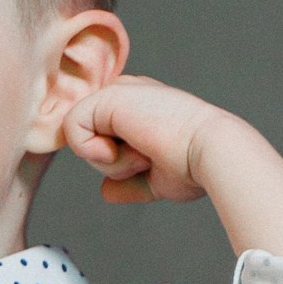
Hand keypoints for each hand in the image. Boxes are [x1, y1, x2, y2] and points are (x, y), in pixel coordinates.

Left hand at [60, 76, 226, 205]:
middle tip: (147, 160)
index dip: (110, 156)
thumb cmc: (195, 164)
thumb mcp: (157, 179)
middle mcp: (130, 94)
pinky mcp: (107, 96)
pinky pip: (71, 129)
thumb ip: (128, 182)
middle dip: (111, 162)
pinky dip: (92, 151)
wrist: (211, 152)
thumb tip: (106, 191)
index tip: (145, 163)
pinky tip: (123, 149)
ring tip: (144, 153)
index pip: (103, 132)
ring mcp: (119, 92)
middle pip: (90, 137)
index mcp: (143, 106)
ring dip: (109, 161)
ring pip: (82, 137)